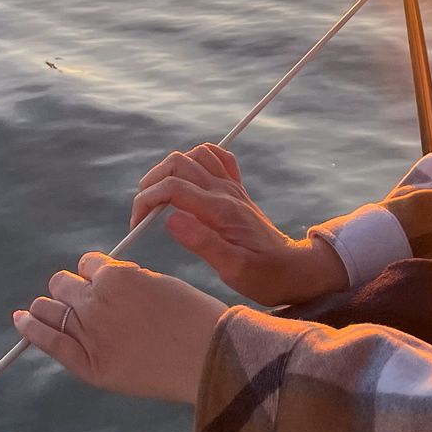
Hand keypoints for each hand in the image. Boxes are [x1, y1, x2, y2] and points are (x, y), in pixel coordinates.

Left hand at [14, 251, 224, 404]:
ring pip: (50, 309)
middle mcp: (97, 302)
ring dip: (47, 306)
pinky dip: (30, 328)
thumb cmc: (196, 319)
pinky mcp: (89, 365)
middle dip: (71, 287)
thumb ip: (128, 280)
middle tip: (83, 300)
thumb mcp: (161, 283)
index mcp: (117, 276)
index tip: (103, 282)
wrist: (211, 358)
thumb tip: (105, 279)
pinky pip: (48, 341)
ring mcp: (89, 334)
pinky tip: (21, 319)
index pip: (89, 264)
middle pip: (64, 284)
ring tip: (43, 309)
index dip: (96, 272)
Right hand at [130, 143, 344, 305]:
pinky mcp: (237, 191)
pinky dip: (198, 160)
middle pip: (179, 163)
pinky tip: (191, 181)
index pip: (173, 188)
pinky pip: (217, 158)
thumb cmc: (265, 275)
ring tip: (161, 198)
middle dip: (152, 182)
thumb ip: (202, 242)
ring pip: (195, 155)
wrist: (295, 269)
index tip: (137, 226)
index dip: (146, 201)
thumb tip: (170, 219)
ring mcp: (233, 188)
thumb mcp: (233, 269)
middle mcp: (226, 192)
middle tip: (143, 212)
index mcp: (221, 209)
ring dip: (171, 169)